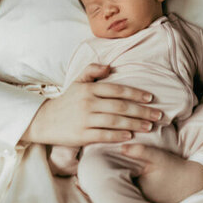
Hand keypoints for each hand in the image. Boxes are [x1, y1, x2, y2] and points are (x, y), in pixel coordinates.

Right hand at [23, 64, 162, 146]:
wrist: (44, 121)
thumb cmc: (66, 101)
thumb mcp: (77, 81)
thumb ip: (92, 70)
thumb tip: (110, 66)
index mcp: (90, 89)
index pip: (118, 90)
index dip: (136, 94)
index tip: (151, 98)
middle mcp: (88, 103)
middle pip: (121, 106)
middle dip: (142, 111)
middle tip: (158, 115)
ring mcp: (85, 120)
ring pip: (115, 121)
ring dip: (134, 124)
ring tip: (149, 126)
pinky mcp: (81, 135)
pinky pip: (103, 135)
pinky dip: (118, 136)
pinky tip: (130, 136)